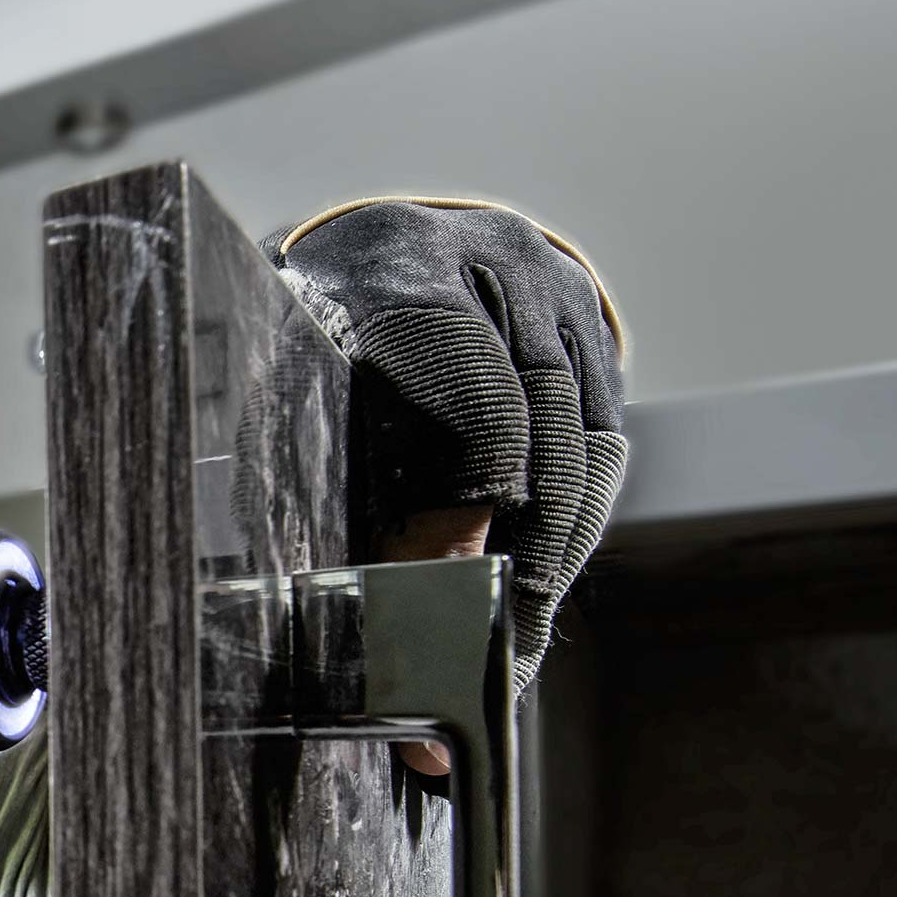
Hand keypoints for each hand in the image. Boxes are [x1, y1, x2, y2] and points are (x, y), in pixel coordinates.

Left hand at [263, 197, 628, 701]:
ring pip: (587, 437)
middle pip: (539, 417)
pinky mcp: (593, 323)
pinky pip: (605, 436)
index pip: (467, 393)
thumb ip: (322, 473)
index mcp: (396, 263)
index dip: (468, 505)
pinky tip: (540, 583)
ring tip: (519, 637)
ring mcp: (555, 285)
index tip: (451, 595)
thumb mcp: (291, 385)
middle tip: (496, 648)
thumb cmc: (303, 334)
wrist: (360, 248)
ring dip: (559, 547)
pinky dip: (577, 517)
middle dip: (523, 547)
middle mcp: (493, 258)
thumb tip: (374, 604)